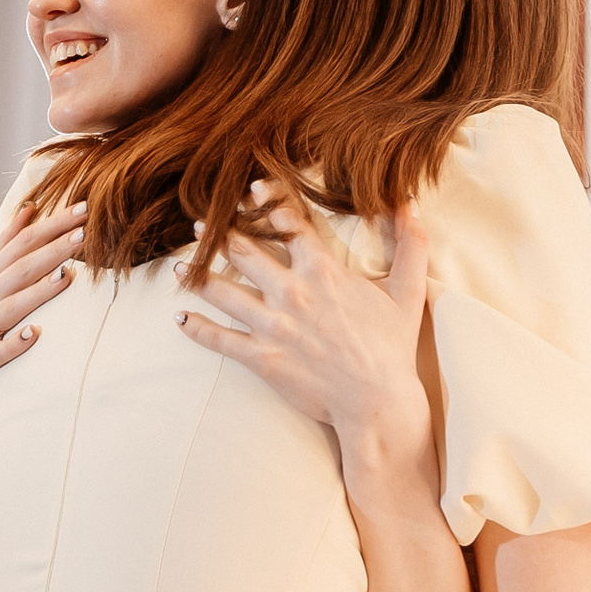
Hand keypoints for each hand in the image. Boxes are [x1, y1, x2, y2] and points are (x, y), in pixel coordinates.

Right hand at [0, 198, 86, 437]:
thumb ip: (9, 255)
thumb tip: (28, 209)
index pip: (16, 247)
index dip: (47, 227)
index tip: (81, 210)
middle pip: (14, 273)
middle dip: (50, 250)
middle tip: (83, 234)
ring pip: (4, 310)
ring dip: (36, 292)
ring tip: (65, 277)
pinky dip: (12, 344)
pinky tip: (34, 334)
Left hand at [174, 181, 430, 439]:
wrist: (376, 402)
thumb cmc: (392, 347)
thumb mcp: (408, 291)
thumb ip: (411, 244)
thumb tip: (411, 203)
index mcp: (323, 271)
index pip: (288, 225)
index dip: (268, 202)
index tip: (252, 189)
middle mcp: (292, 292)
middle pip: (244, 252)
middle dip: (219, 234)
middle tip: (201, 223)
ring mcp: (272, 325)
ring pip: (223, 291)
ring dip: (197, 275)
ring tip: (180, 264)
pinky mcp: (261, 356)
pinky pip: (219, 339)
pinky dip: (196, 329)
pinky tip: (179, 319)